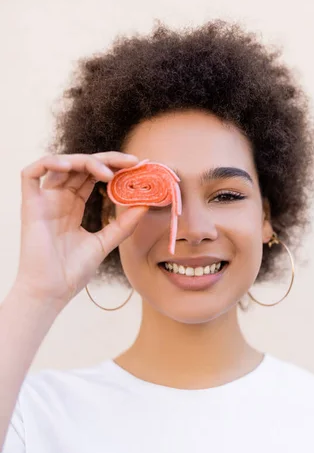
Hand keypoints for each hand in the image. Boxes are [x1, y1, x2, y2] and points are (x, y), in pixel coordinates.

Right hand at [14, 152, 147, 309]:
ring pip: (61, 164)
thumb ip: (123, 224)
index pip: (93, 175)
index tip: (137, 166)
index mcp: (73, 205)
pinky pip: (31, 174)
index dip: (114, 167)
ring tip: (108, 174)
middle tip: (131, 162)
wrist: (52, 291)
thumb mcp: (105, 242)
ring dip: (85, 161)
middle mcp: (58, 199)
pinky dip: (49, 163)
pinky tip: (69, 166)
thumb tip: (145, 204)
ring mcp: (43, 201)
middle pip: (81, 166)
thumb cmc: (72, 271)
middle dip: (107, 160)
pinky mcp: (29, 205)